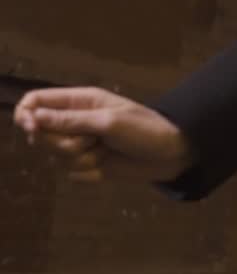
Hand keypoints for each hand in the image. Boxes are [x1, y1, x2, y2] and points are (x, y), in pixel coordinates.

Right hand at [12, 87, 194, 182]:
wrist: (172, 154)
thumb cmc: (146, 130)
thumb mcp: (109, 121)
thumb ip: (70, 120)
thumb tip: (32, 116)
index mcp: (80, 101)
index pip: (36, 102)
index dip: (26, 114)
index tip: (32, 128)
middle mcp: (75, 121)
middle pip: (40, 133)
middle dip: (60, 142)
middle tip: (89, 140)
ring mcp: (80, 143)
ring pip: (54, 155)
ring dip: (79, 157)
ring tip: (104, 149)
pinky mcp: (86, 164)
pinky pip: (70, 172)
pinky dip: (88, 171)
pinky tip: (107, 164)